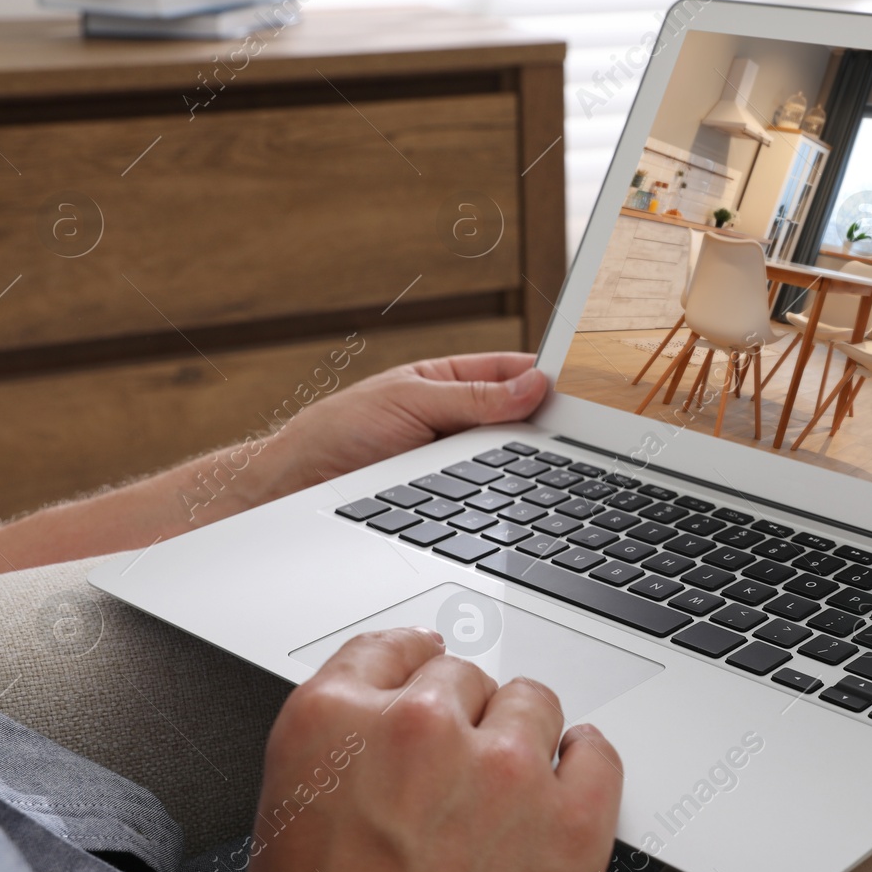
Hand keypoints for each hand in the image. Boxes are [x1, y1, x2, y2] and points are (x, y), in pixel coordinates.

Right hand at [236, 627, 622, 871]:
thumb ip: (345, 732)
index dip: (410, 668)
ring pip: (531, 702)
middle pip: (463, 677)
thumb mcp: (291, 811)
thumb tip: (401, 677)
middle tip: (452, 774)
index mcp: (331, 723)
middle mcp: (419, 730)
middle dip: (460, 719)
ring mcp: (504, 772)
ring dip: (519, 737)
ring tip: (501, 792)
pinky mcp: (572, 823)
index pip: (389, 649)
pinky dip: (583, 763)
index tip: (424, 674)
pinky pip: (597, 753)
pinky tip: (563, 786)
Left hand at [267, 351, 547, 499]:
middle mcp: (455, 420)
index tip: (573, 386)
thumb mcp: (410, 400)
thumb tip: (532, 385)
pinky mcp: (448, 498)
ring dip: (523, 464)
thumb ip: (473, 397)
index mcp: (447, 381)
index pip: (508, 373)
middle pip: (517, 419)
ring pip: (507, 461)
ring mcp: (454, 462)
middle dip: (541, 424)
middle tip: (570, 431)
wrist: (297, 488)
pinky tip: (519, 496)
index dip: (541, 377)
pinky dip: (504, 497)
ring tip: (546, 464)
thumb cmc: (339, 432)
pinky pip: (487, 497)